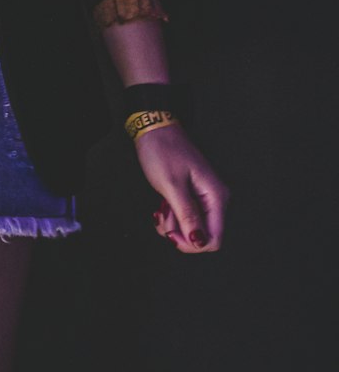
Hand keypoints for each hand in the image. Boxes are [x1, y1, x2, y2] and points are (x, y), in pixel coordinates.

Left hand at [136, 122, 229, 252]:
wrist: (154, 128)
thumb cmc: (163, 150)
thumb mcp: (172, 185)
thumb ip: (187, 215)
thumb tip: (199, 242)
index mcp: (216, 196)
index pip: (214, 239)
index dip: (191, 243)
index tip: (171, 233)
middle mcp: (215, 199)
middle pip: (203, 236)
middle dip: (180, 232)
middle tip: (163, 216)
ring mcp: (204, 197)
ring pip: (192, 228)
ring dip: (173, 224)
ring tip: (161, 207)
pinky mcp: (193, 195)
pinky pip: (186, 217)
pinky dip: (172, 216)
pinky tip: (162, 205)